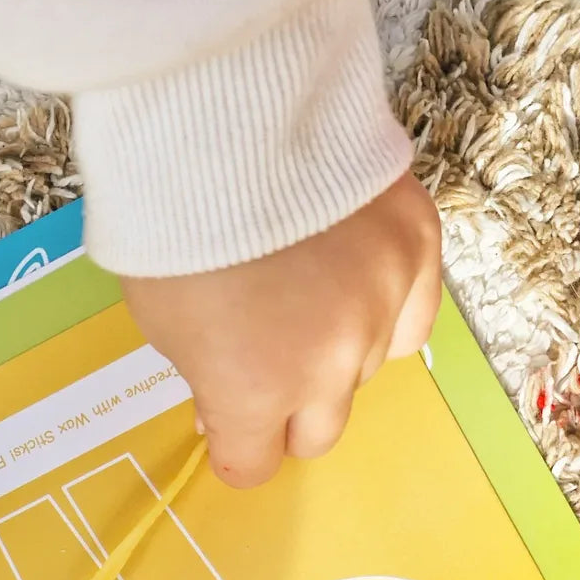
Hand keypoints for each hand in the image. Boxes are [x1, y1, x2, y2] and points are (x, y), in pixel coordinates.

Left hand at [122, 173, 441, 487]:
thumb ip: (207, 380)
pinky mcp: (417, 246)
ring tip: (303, 297)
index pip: (254, 465)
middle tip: (265, 363)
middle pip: (318, 431)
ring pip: (367, 371)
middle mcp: (330, 364)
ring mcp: (381, 304)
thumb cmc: (169, 225)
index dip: (235, 448)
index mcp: (254, 391)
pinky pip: (411, 315)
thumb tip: (227, 407)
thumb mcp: (161, 324)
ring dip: (335, 353)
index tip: (226, 428)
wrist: (220, 113)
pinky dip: (383, 310)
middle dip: (286, 411)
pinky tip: (353, 284)